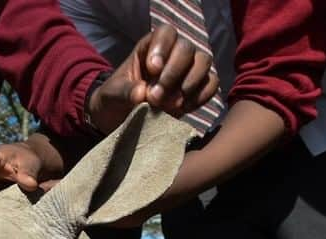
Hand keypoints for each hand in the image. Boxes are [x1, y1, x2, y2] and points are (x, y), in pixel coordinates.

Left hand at [88, 25, 218, 134]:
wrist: (123, 118)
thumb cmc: (117, 98)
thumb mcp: (113, 94)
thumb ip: (125, 91)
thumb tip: (142, 93)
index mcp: (151, 47)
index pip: (166, 33)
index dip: (163, 47)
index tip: (152, 69)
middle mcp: (173, 53)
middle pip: (187, 48)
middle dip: (174, 73)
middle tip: (156, 97)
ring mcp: (188, 69)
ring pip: (203, 62)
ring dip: (190, 83)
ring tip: (172, 105)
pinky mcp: (197, 88)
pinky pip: (211, 83)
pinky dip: (202, 95)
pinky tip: (185, 108)